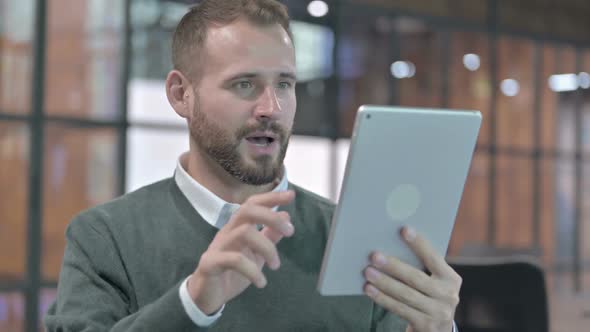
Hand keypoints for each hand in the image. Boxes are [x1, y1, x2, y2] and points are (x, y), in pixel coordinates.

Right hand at [187, 190, 295, 314]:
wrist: (207, 296)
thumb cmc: (232, 272)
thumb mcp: (256, 254)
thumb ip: (269, 236)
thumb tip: (286, 216)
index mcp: (237, 227)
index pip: (252, 204)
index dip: (271, 198)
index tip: (291, 195)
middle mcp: (227, 232)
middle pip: (247, 211)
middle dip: (271, 217)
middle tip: (290, 232)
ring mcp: (218, 246)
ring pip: (244, 233)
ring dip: (267, 248)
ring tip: (276, 265)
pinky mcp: (211, 263)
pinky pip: (234, 260)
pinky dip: (253, 271)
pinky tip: (261, 282)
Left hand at [363, 227, 460, 331]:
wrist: (438, 330)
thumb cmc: (429, 296)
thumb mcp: (434, 282)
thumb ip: (421, 267)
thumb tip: (390, 245)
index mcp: (451, 278)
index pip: (433, 258)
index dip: (419, 244)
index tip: (403, 230)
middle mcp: (448, 295)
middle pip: (416, 278)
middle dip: (393, 266)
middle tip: (374, 256)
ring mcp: (438, 312)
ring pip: (405, 294)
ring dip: (384, 282)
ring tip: (368, 272)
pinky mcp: (425, 325)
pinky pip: (399, 309)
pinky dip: (382, 298)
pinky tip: (369, 289)